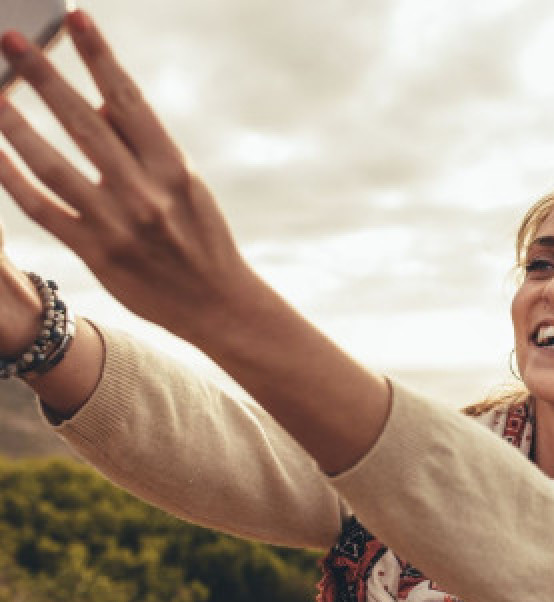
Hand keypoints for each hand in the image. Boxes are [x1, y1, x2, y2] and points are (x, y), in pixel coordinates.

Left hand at [0, 11, 257, 347]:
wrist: (217, 305)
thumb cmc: (201, 238)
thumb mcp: (186, 186)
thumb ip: (141, 145)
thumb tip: (93, 101)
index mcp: (173, 168)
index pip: (128, 100)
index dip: (98, 56)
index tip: (74, 17)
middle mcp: (145, 192)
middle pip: (83, 124)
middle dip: (44, 77)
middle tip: (11, 40)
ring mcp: (117, 224)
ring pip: (52, 164)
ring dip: (15, 124)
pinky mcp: (96, 253)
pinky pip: (43, 209)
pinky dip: (14, 179)